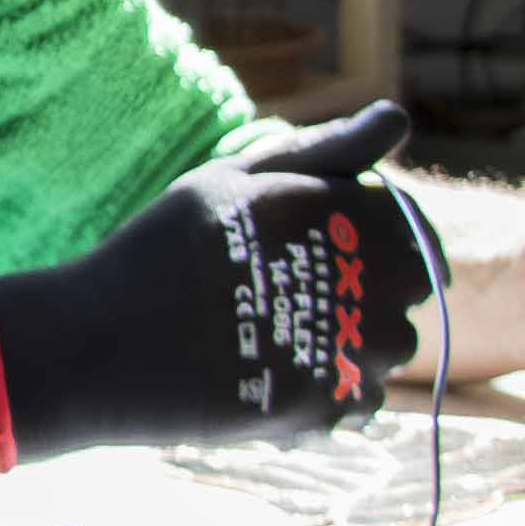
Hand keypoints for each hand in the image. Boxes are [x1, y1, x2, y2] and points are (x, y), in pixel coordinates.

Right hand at [0, 101, 422, 453]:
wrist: (108, 344)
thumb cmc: (166, 247)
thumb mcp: (239, 177)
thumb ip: (328, 149)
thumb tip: (398, 117)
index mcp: (351, 217)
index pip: (416, 231)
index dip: (380, 238)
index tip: (339, 248)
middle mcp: (370, 285)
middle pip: (410, 289)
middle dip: (370, 288)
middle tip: (295, 289)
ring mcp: (355, 353)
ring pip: (389, 347)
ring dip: (354, 340)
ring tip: (278, 330)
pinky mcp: (332, 408)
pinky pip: (362, 398)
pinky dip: (331, 387)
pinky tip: (274, 369)